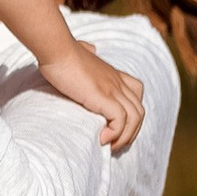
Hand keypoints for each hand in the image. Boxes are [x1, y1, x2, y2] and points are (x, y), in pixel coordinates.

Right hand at [37, 30, 145, 152]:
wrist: (56, 49)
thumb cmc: (61, 53)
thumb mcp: (80, 50)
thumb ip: (87, 50)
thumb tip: (89, 49)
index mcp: (113, 74)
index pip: (136, 94)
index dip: (131, 114)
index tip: (114, 128)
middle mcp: (117, 82)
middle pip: (139, 111)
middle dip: (131, 132)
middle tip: (114, 144)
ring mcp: (113, 89)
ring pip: (135, 118)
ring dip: (125, 137)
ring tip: (109, 146)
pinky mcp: (103, 96)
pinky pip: (121, 120)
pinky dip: (115, 134)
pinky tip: (101, 139)